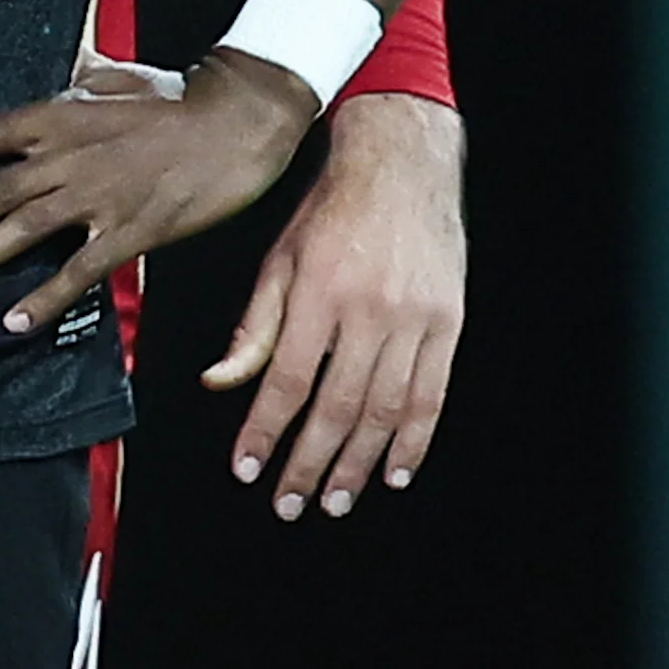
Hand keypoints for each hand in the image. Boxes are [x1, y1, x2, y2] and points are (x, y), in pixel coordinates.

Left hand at [0, 52, 321, 336]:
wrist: (235, 121)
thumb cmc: (173, 98)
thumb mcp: (112, 77)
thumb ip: (75, 76)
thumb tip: (59, 59)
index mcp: (61, 115)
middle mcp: (69, 154)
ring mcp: (100, 194)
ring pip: (25, 229)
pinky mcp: (132, 229)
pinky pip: (79, 269)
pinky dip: (45, 296)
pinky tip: (15, 320)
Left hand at [201, 92, 466, 516]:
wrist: (402, 165)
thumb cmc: (332, 209)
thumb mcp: (280, 257)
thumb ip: (254, 326)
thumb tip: (220, 382)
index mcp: (318, 291)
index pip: (285, 380)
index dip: (265, 432)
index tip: (247, 469)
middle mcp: (369, 309)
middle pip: (336, 407)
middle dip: (309, 464)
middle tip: (290, 503)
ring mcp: (415, 319)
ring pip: (385, 410)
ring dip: (358, 464)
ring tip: (336, 500)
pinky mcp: (448, 323)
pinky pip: (431, 396)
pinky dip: (414, 441)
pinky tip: (395, 472)